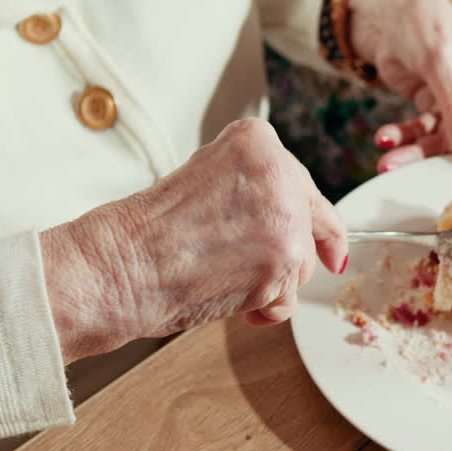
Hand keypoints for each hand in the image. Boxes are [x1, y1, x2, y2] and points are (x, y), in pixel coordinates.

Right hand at [40, 119, 347, 362]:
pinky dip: (265, 308)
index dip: (313, 218)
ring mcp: (284, 216)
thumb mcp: (209, 178)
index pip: (303, 184)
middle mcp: (278, 172)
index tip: (328, 244)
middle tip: (247, 266)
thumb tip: (305, 220)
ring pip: (301, 264)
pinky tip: (231, 296)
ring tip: (223, 275)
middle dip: (286, 254)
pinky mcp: (282, 260)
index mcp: (257, 141)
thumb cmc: (152, 229)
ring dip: (271, 283)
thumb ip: (255, 187)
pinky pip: (289, 298)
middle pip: (310, 226)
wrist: (123, 264)